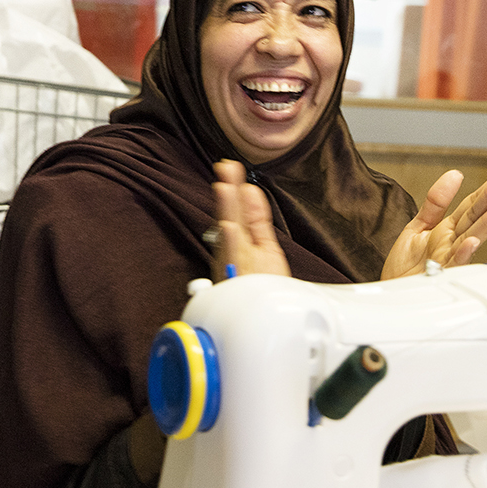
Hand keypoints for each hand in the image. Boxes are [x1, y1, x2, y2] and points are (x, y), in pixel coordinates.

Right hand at [211, 159, 288, 279]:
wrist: (259, 320)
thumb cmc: (259, 286)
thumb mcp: (262, 246)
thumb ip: (256, 218)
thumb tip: (250, 189)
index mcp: (239, 242)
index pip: (236, 211)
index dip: (233, 190)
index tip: (230, 168)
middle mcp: (235, 253)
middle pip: (231, 217)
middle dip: (229, 191)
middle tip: (226, 167)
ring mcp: (237, 267)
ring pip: (230, 234)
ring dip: (226, 212)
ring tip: (224, 188)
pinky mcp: (239, 280)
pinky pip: (234, 262)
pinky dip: (231, 243)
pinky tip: (229, 227)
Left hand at [382, 165, 486, 279]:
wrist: (389, 294)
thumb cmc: (405, 268)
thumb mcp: (419, 225)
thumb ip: (436, 201)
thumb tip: (455, 175)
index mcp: (449, 230)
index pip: (474, 204)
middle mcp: (453, 243)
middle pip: (477, 216)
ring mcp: (449, 259)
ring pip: (473, 237)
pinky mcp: (439, 276)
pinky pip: (453, 264)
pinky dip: (463, 253)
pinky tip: (471, 242)